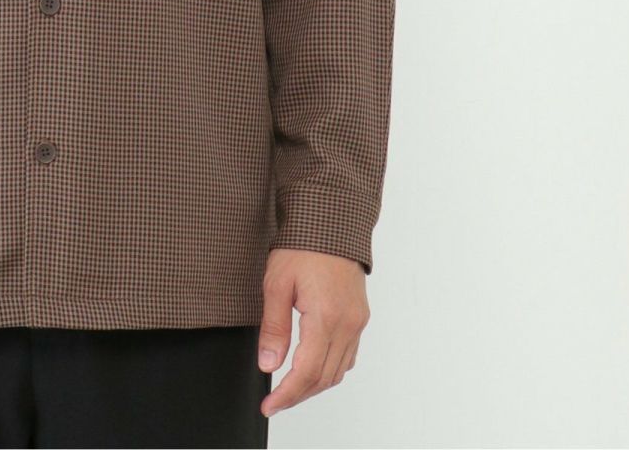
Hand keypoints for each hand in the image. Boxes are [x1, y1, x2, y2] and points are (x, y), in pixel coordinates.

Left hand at [256, 248, 369, 418]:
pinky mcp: (360, 317)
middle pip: (324, 378)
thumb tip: (269, 364)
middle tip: (275, 401)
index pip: (306, 373)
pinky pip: (348, 356)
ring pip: (338, 371)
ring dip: (314, 385)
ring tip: (289, 388)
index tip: (269, 406)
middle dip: (298, 395)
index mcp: (326, 318)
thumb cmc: (302, 246)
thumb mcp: (277, 284)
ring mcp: (357, 322)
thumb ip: (274, 328)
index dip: (286, 395)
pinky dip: (329, 369)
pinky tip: (312, 366)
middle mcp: (348, 325)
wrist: (330, 222)